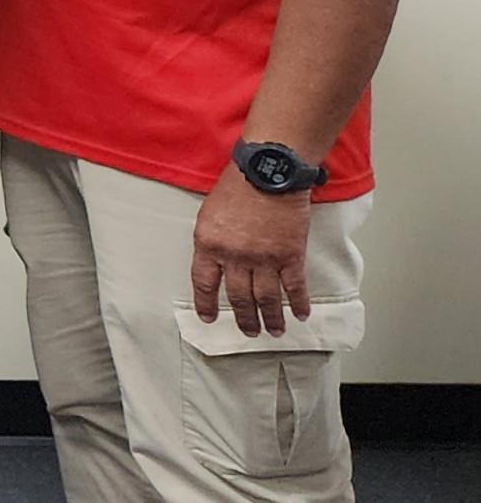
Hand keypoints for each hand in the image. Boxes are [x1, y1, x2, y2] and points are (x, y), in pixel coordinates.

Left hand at [191, 168, 314, 335]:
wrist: (268, 171)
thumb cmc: (238, 185)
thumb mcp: (209, 213)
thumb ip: (212, 241)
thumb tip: (216, 262)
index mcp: (209, 245)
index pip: (204, 283)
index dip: (206, 304)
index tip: (209, 318)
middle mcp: (235, 256)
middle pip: (238, 296)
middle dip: (243, 318)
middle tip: (248, 331)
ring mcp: (264, 258)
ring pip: (266, 298)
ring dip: (270, 318)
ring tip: (273, 331)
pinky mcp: (290, 255)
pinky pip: (294, 287)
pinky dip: (298, 303)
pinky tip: (299, 315)